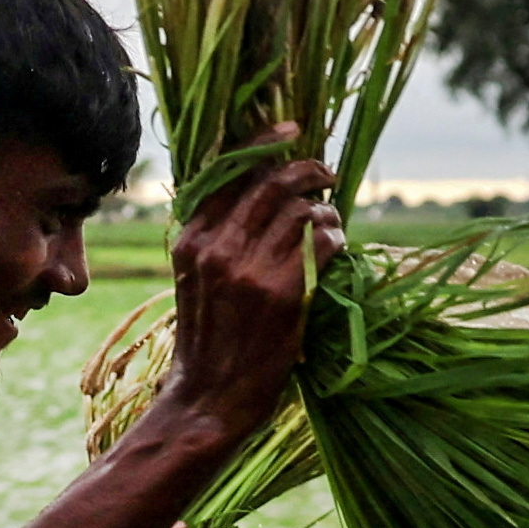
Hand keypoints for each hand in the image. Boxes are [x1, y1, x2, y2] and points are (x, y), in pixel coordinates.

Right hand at [146, 137, 339, 448]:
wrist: (210, 398)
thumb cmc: (208, 340)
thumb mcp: (194, 280)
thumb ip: (215, 237)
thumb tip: (255, 192)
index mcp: (191, 239)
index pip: (228, 172)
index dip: (263, 142)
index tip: (291, 129)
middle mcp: (217, 247)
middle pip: (270, 182)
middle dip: (306, 168)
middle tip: (325, 172)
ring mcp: (250, 269)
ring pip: (301, 210)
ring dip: (325, 210)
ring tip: (331, 219)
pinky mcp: (284, 293)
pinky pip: (323, 241)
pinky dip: (336, 236)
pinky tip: (337, 245)